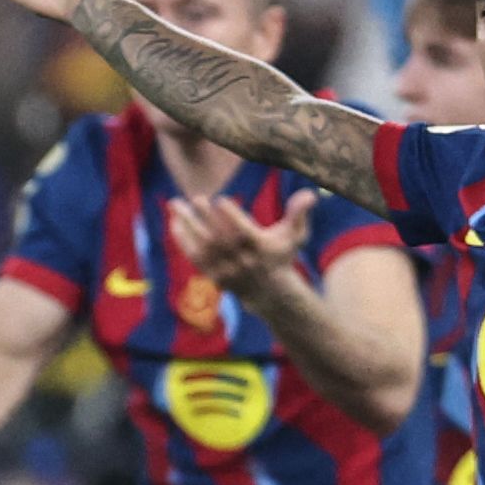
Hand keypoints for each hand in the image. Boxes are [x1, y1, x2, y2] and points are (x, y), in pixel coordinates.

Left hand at [165, 188, 315, 315]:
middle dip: (205, 219)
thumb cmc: (281, 254)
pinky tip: (174, 222)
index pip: (243, 233)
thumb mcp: (295, 235)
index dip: (231, 218)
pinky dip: (183, 240)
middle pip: (219, 239)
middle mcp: (241, 261)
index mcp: (260, 248)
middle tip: (194, 197)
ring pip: (202, 247)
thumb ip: (299, 214)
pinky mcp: (213, 276)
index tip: (219, 200)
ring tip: (175, 204)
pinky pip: (194, 258)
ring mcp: (225, 270)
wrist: (269, 291)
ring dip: (187, 226)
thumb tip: (310, 194)